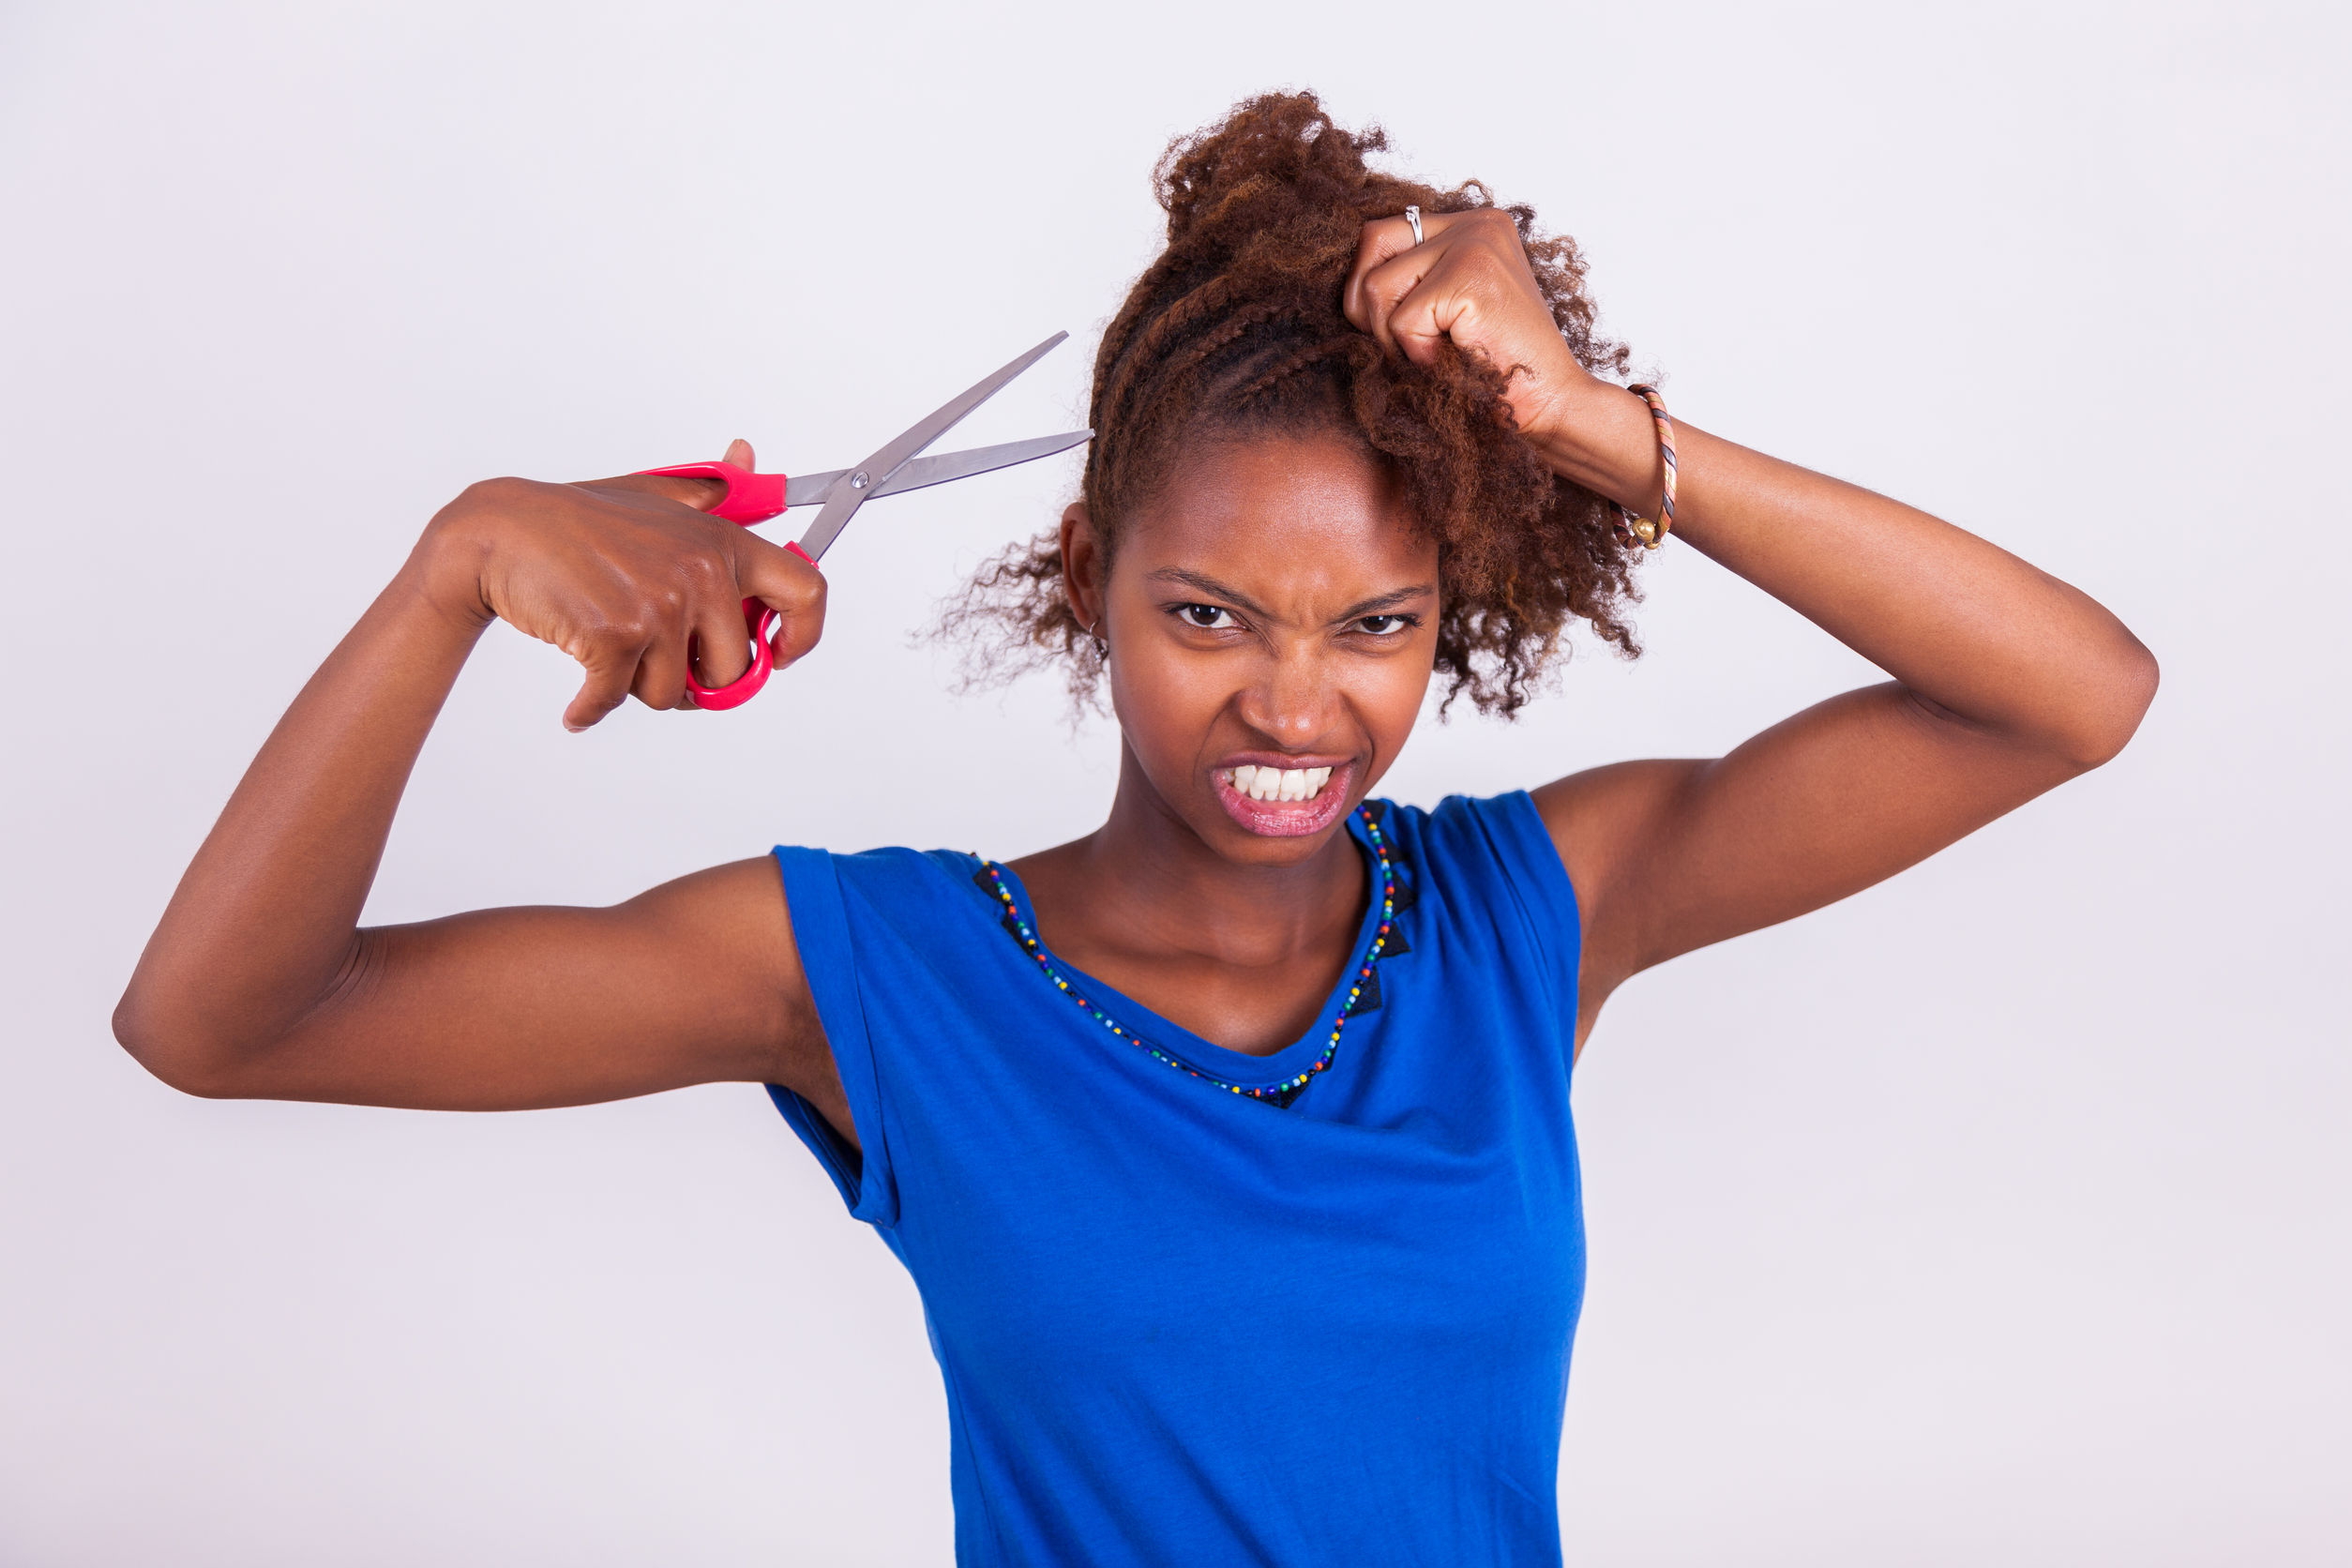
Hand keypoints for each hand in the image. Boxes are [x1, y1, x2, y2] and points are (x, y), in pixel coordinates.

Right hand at [417, 438, 826, 729]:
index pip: (807, 592)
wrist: (500, 533)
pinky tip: (579, 702)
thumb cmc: (578, 523)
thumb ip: (711, 491)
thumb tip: (748, 458)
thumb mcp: (655, 495)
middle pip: (733, 670)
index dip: (802, 638)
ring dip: (637, 687)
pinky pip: (615, 701)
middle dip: (695, 679)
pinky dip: (590, 708)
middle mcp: (700, 572)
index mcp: (721, 541)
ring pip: (674, 694)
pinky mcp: (616, 635)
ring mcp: (659, 604)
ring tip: (611, 651)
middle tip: (656, 659)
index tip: (777, 657)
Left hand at [1341, 208, 1603, 449]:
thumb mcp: (1448, 309)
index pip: (1383, 233)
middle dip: (1369, 305)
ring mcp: (1476, 244)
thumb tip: (1350, 278)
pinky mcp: (1470, 277)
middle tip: (1404, 344)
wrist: (1549, 405)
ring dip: (1393, 338)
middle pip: (1372, 242)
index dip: (1371, 286)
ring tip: (1436, 354)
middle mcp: (1477, 222)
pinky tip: (1454, 361)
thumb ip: (1413, 278)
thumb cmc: (1494, 368)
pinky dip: (1417, 356)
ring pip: (1377, 285)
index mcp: (1474, 224)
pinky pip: (1401, 321)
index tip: (1398, 327)